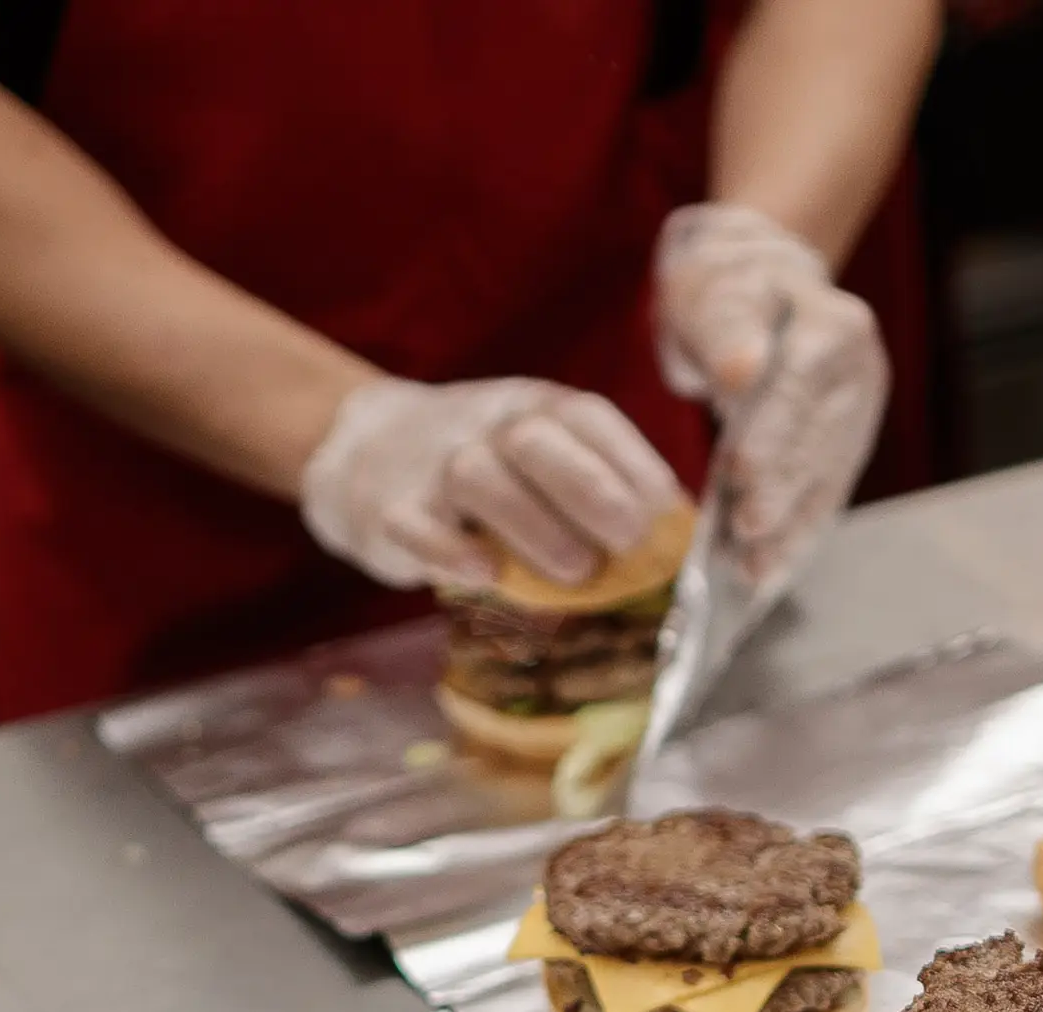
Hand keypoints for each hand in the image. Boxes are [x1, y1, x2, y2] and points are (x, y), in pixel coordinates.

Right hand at [299, 376, 685, 593]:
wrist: (366, 449)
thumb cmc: (487, 467)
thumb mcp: (541, 452)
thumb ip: (597, 482)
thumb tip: (676, 536)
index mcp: (533, 406)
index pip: (588, 418)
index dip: (633, 464)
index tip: (667, 516)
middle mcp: (485, 426)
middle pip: (534, 439)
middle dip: (590, 489)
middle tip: (628, 541)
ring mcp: (433, 466)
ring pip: (477, 477)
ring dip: (533, 525)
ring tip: (575, 572)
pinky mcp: (390, 511)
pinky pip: (416, 526)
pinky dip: (450, 551)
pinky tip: (485, 575)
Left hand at [653, 201, 889, 582]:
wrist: (757, 294)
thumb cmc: (727, 290)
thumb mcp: (716, 293)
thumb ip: (728, 330)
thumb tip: (743, 370)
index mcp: (835, 326)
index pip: (801, 386)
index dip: (773, 433)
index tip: (740, 472)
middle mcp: (860, 372)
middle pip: (818, 441)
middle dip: (781, 491)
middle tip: (746, 531)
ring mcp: (858, 415)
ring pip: (825, 480)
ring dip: (789, 529)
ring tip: (752, 570)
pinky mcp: (846, 450)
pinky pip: (822, 499)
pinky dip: (796, 538)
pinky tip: (768, 572)